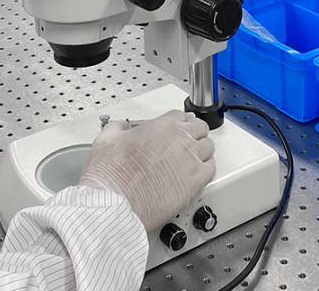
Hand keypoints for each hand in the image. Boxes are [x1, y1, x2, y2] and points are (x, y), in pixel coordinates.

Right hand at [79, 109, 215, 232]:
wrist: (115, 201)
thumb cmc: (111, 175)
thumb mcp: (106, 139)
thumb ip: (118, 127)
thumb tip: (121, 126)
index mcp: (161, 126)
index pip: (181, 116)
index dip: (179, 123)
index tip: (178, 129)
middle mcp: (179, 139)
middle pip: (199, 128)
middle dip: (194, 133)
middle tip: (187, 142)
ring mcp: (190, 159)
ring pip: (208, 146)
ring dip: (201, 150)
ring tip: (192, 158)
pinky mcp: (196, 181)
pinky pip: (212, 168)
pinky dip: (206, 168)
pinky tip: (198, 173)